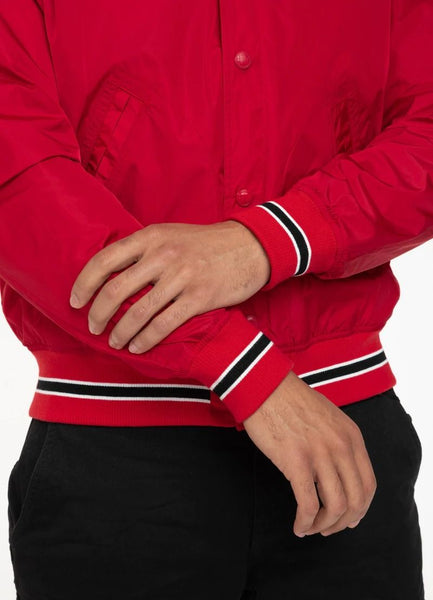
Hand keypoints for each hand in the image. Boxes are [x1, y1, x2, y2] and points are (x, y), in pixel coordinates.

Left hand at [69, 220, 269, 352]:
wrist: (248, 247)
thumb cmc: (205, 243)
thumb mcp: (170, 234)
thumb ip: (143, 249)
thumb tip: (111, 273)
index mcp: (151, 237)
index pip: (104, 260)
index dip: (84, 284)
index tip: (76, 301)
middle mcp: (163, 255)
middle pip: (116, 290)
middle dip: (98, 314)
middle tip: (93, 327)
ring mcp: (182, 276)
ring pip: (138, 312)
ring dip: (120, 332)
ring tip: (114, 342)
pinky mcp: (200, 297)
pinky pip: (164, 324)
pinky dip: (146, 339)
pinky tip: (138, 346)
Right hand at [243, 370, 376, 536]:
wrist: (265, 386)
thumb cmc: (291, 400)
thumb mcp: (329, 417)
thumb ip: (339, 442)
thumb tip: (339, 474)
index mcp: (351, 436)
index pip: (368, 484)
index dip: (361, 508)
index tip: (348, 519)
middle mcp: (341, 447)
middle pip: (356, 500)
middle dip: (343, 523)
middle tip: (328, 529)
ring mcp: (320, 454)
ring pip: (335, 507)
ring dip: (324, 525)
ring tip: (311, 528)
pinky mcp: (296, 461)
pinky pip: (308, 504)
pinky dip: (305, 522)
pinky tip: (298, 525)